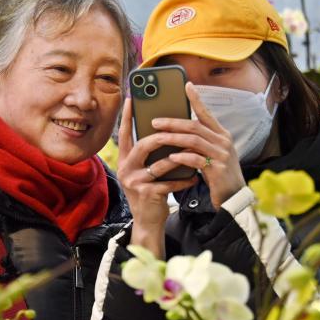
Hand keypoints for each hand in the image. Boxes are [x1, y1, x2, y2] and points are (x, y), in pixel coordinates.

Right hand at [116, 98, 198, 256]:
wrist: (148, 221)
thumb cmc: (151, 191)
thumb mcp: (145, 170)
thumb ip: (149, 153)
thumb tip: (165, 130)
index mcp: (125, 159)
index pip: (125, 133)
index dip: (128, 116)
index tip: (133, 98)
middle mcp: (126, 169)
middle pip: (143, 146)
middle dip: (162, 137)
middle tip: (176, 130)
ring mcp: (135, 182)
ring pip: (159, 164)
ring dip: (180, 159)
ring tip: (195, 154)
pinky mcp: (146, 194)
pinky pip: (169, 183)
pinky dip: (184, 180)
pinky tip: (194, 178)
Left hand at [150, 83, 244, 210]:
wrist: (234, 198)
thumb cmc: (218, 174)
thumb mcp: (211, 154)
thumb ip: (199, 141)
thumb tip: (177, 130)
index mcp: (221, 135)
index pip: (206, 113)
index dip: (196, 99)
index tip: (187, 85)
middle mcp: (223, 141)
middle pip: (195, 126)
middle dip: (173, 122)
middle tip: (155, 121)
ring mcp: (222, 155)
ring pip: (194, 141)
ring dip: (173, 138)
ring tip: (157, 137)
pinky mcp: (218, 170)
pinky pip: (197, 160)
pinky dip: (182, 157)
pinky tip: (171, 157)